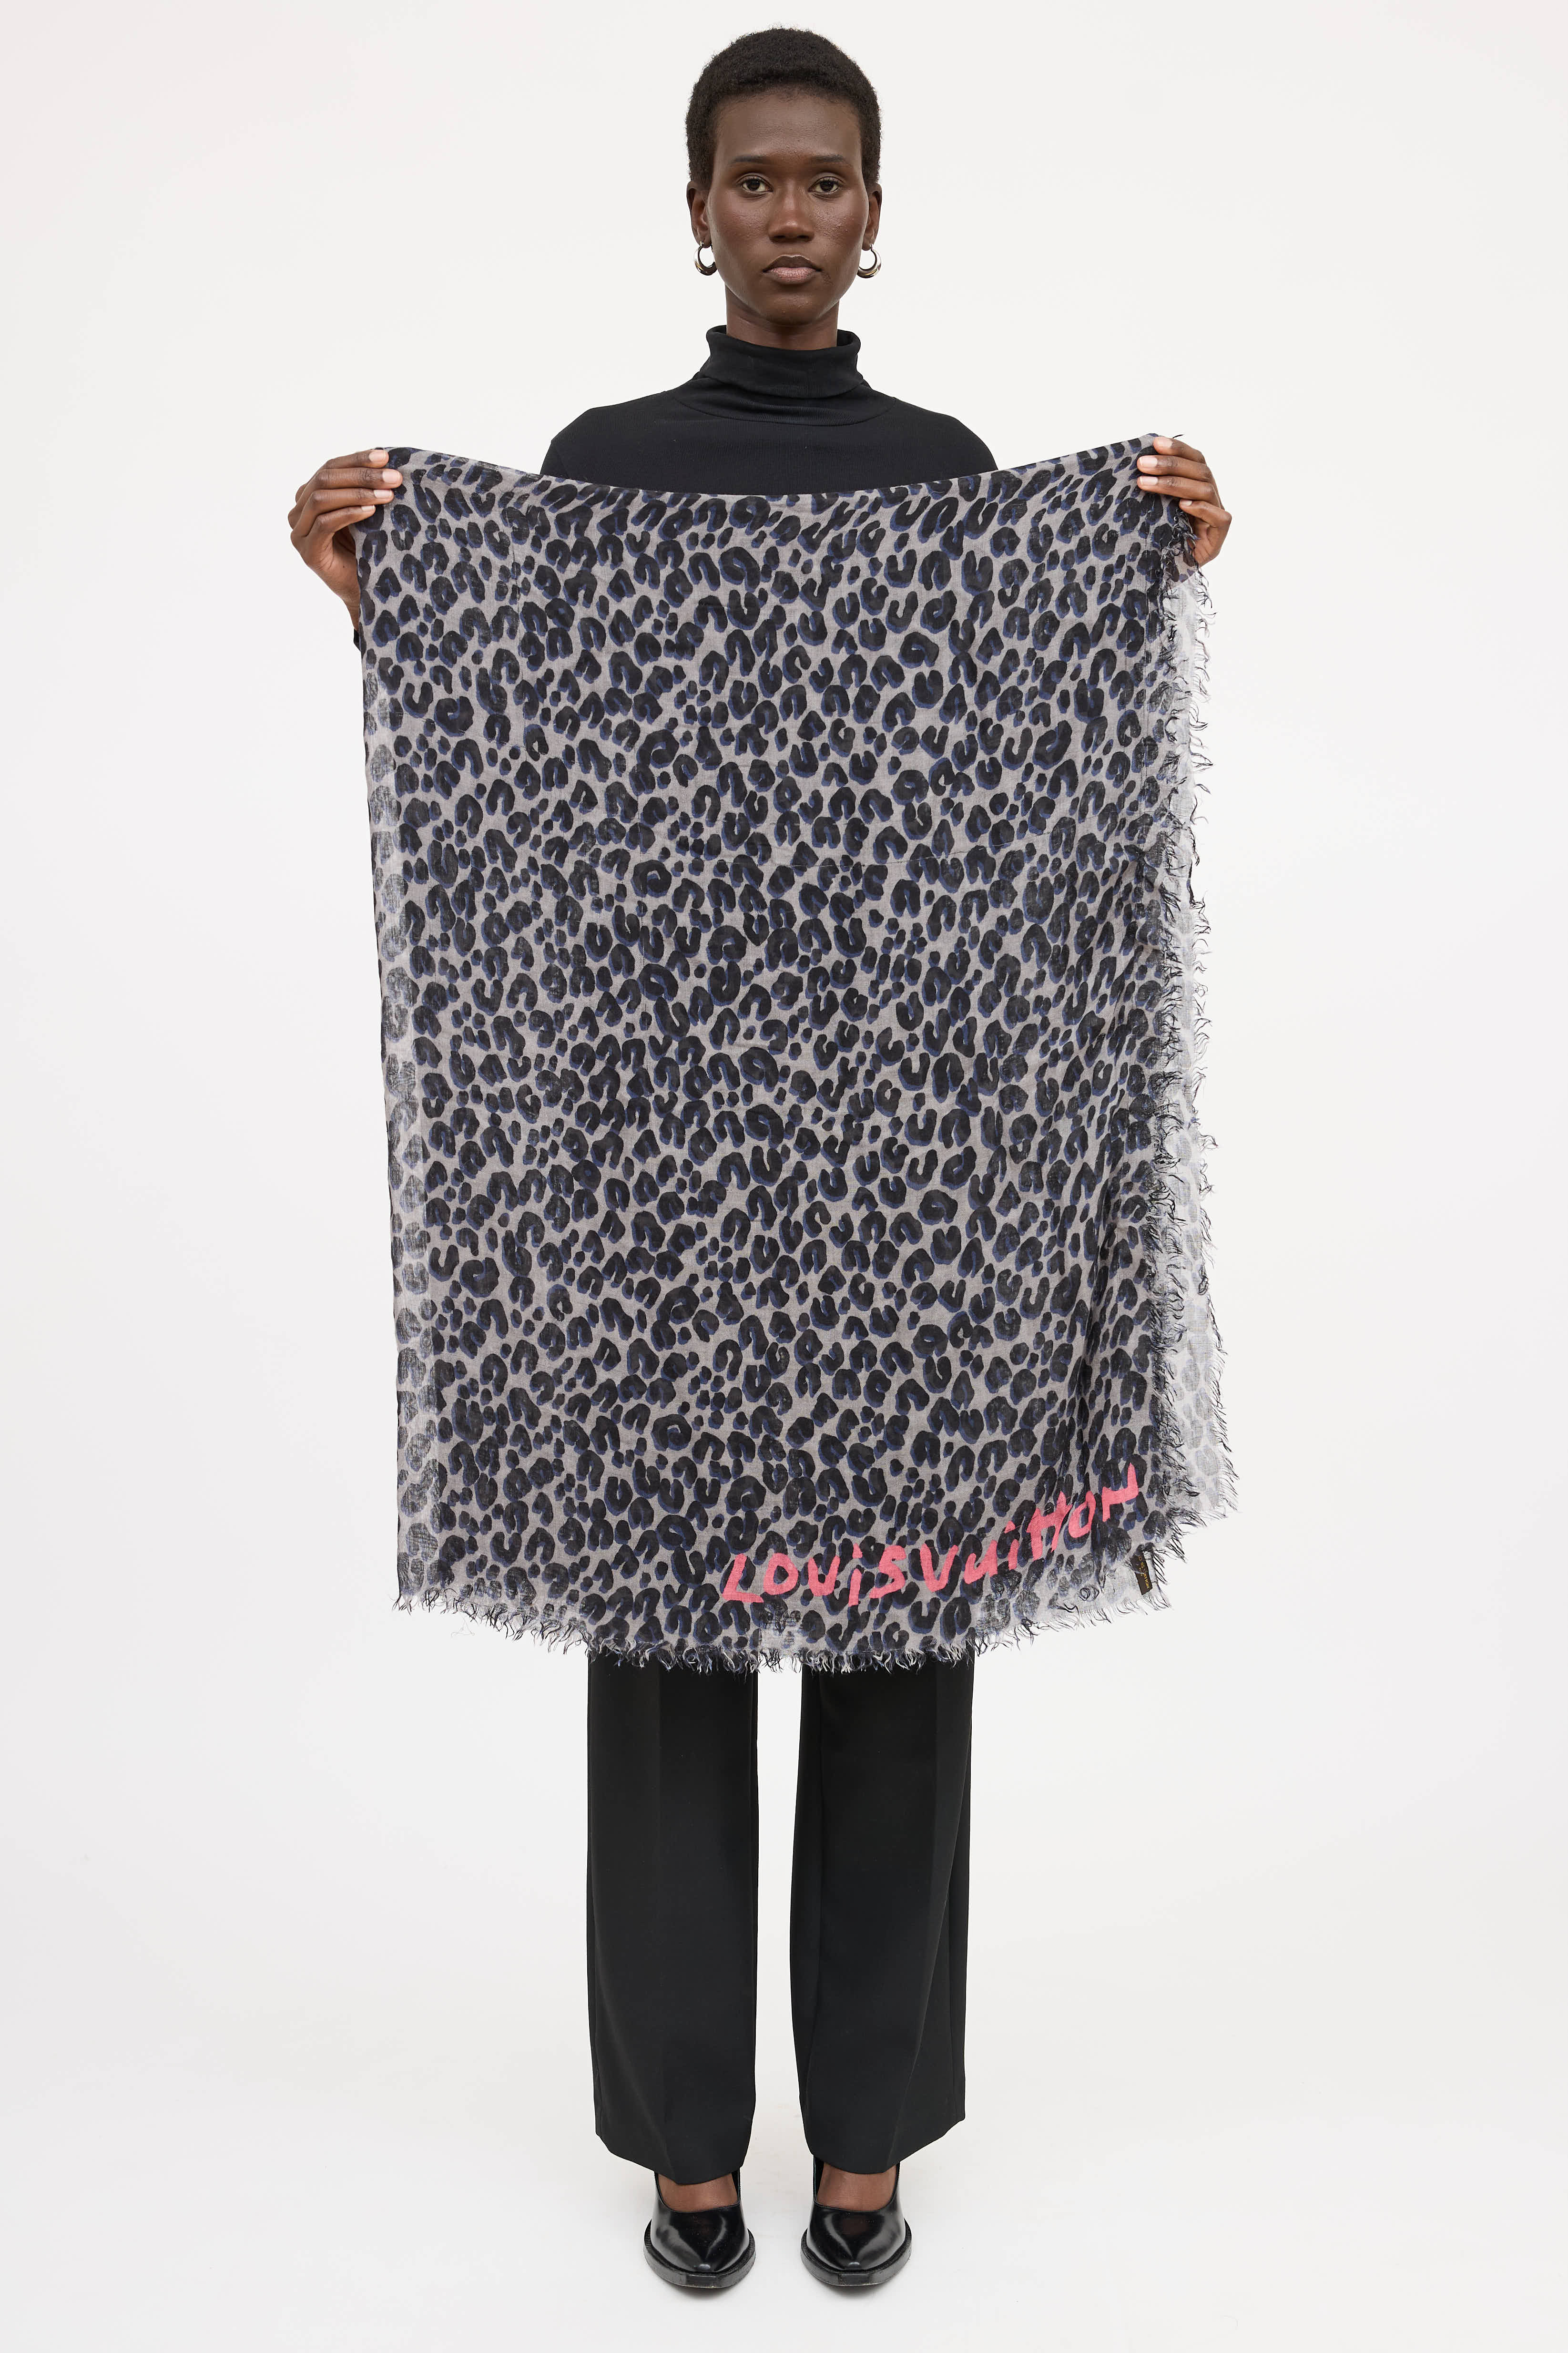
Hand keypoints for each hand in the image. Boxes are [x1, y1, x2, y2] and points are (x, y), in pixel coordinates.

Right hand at [288, 449, 402, 625]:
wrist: (367, 591)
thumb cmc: (369, 550)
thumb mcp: (366, 512)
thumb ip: (363, 488)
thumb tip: (385, 459)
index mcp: (310, 496)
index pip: (331, 467)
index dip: (357, 459)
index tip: (385, 456)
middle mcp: (299, 511)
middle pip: (325, 479)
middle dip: (362, 475)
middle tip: (393, 476)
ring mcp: (299, 531)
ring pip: (322, 498)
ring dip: (357, 493)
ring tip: (387, 494)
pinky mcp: (307, 551)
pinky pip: (324, 523)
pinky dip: (348, 513)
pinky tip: (371, 511)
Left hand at [1135, 436, 1229, 565]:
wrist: (1159, 578)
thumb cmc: (1155, 541)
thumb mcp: (1150, 510)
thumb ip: (1152, 486)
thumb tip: (1137, 461)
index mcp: (1198, 487)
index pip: (1195, 460)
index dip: (1178, 449)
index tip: (1155, 442)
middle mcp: (1210, 499)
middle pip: (1200, 471)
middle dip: (1170, 465)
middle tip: (1142, 464)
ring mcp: (1216, 519)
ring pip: (1205, 490)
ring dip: (1174, 484)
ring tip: (1145, 483)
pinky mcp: (1219, 538)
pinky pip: (1218, 517)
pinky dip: (1201, 508)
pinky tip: (1183, 505)